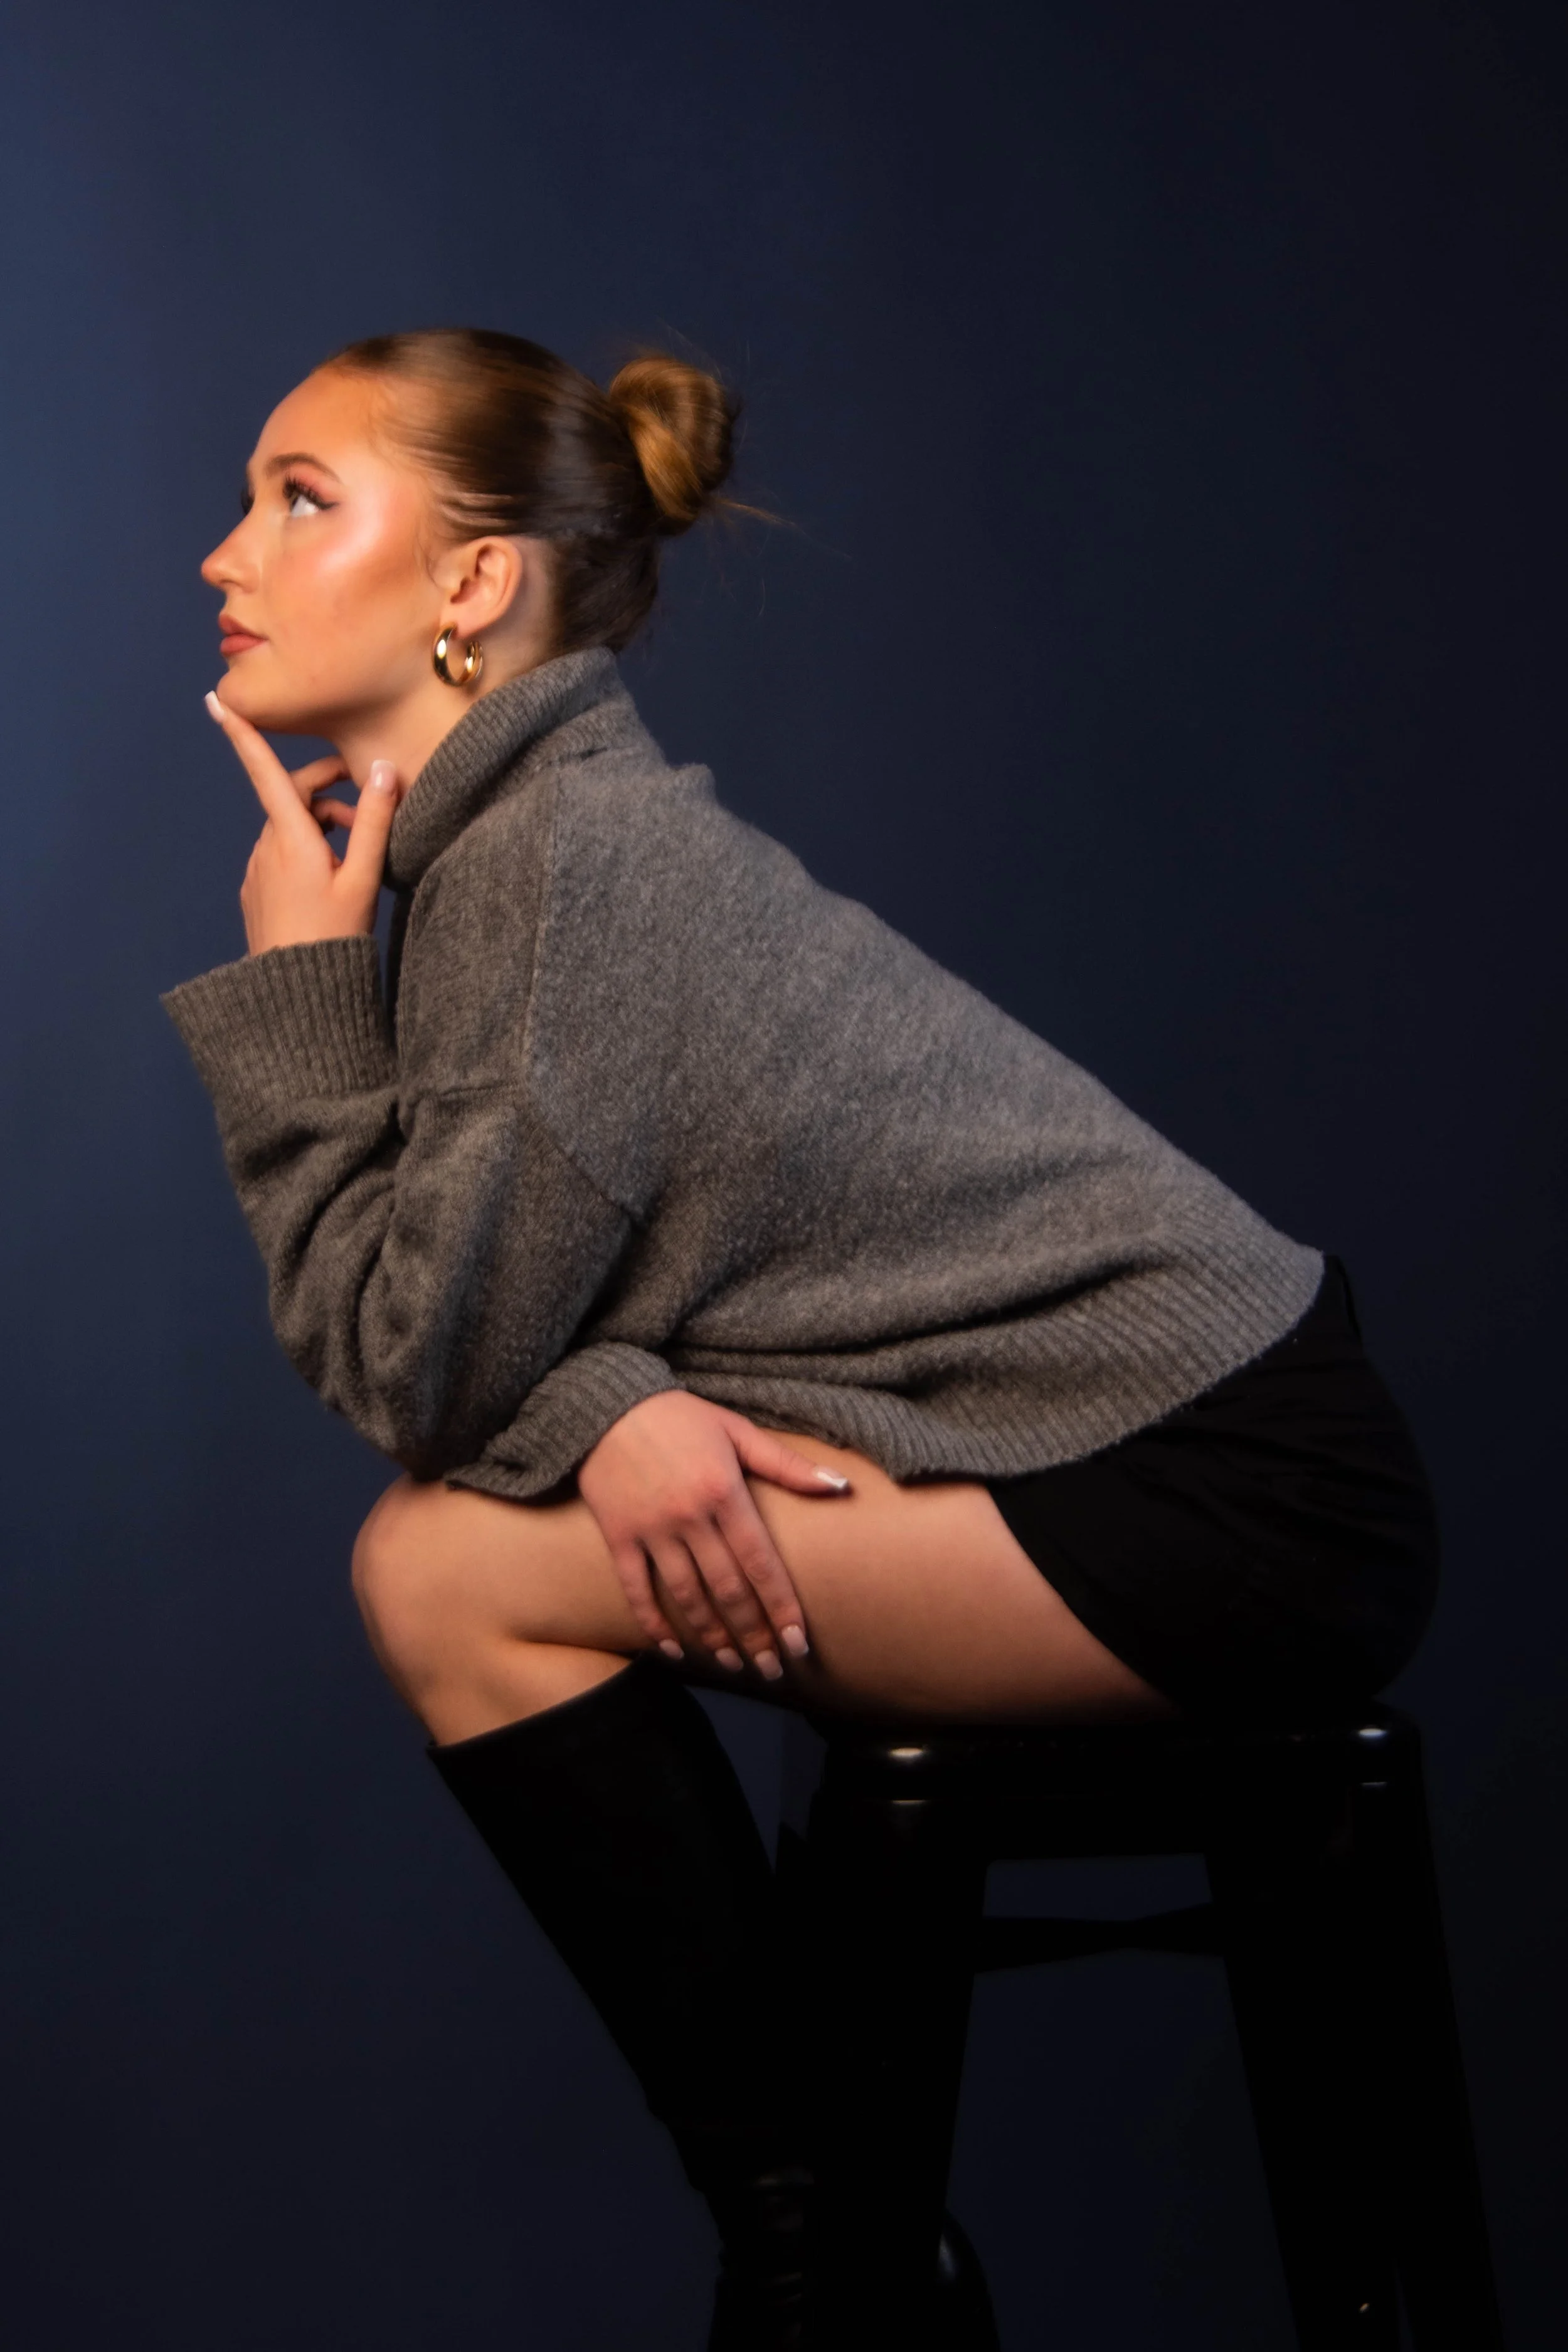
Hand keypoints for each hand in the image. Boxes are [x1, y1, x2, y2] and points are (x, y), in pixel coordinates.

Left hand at [205, 690, 400, 954]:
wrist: (295, 996)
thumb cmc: (334, 938)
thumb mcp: (365, 878)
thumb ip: (376, 821)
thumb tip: (383, 769)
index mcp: (292, 838)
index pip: (264, 772)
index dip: (242, 734)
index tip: (218, 701)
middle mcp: (267, 849)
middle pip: (291, 797)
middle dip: (327, 791)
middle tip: (369, 807)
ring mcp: (257, 872)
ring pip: (290, 829)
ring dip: (324, 827)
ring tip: (361, 857)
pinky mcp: (257, 893)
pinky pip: (282, 856)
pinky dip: (309, 851)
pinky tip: (335, 881)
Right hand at [577, 1392, 850, 1679]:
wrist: (605, 1405)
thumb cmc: (678, 1416)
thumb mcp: (736, 1430)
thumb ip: (787, 1465)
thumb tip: (841, 1486)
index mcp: (725, 1492)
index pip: (762, 1563)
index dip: (782, 1607)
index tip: (799, 1644)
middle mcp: (690, 1516)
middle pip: (729, 1589)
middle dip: (754, 1634)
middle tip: (773, 1668)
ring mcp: (652, 1529)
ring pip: (688, 1596)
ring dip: (713, 1636)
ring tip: (734, 1664)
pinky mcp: (618, 1536)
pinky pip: (637, 1589)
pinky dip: (654, 1622)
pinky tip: (674, 1649)